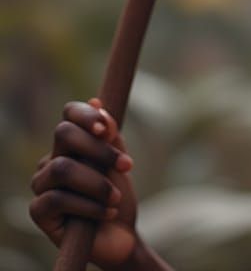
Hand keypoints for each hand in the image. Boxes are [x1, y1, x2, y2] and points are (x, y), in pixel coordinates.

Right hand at [29, 98, 139, 270]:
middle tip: (127, 165)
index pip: (69, 114)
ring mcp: (41, 185)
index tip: (107, 128)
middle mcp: (51, 159)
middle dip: (99, 149)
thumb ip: (110, 135)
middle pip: (63, 134)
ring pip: (62, 168)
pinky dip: (89, 205)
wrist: (119, 234)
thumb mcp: (119, 161)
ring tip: (115, 198)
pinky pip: (58, 199)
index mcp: (71, 144)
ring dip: (96, 182)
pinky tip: (106, 212)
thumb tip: (97, 100)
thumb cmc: (117, 195)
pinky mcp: (38, 211)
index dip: (85, 115)